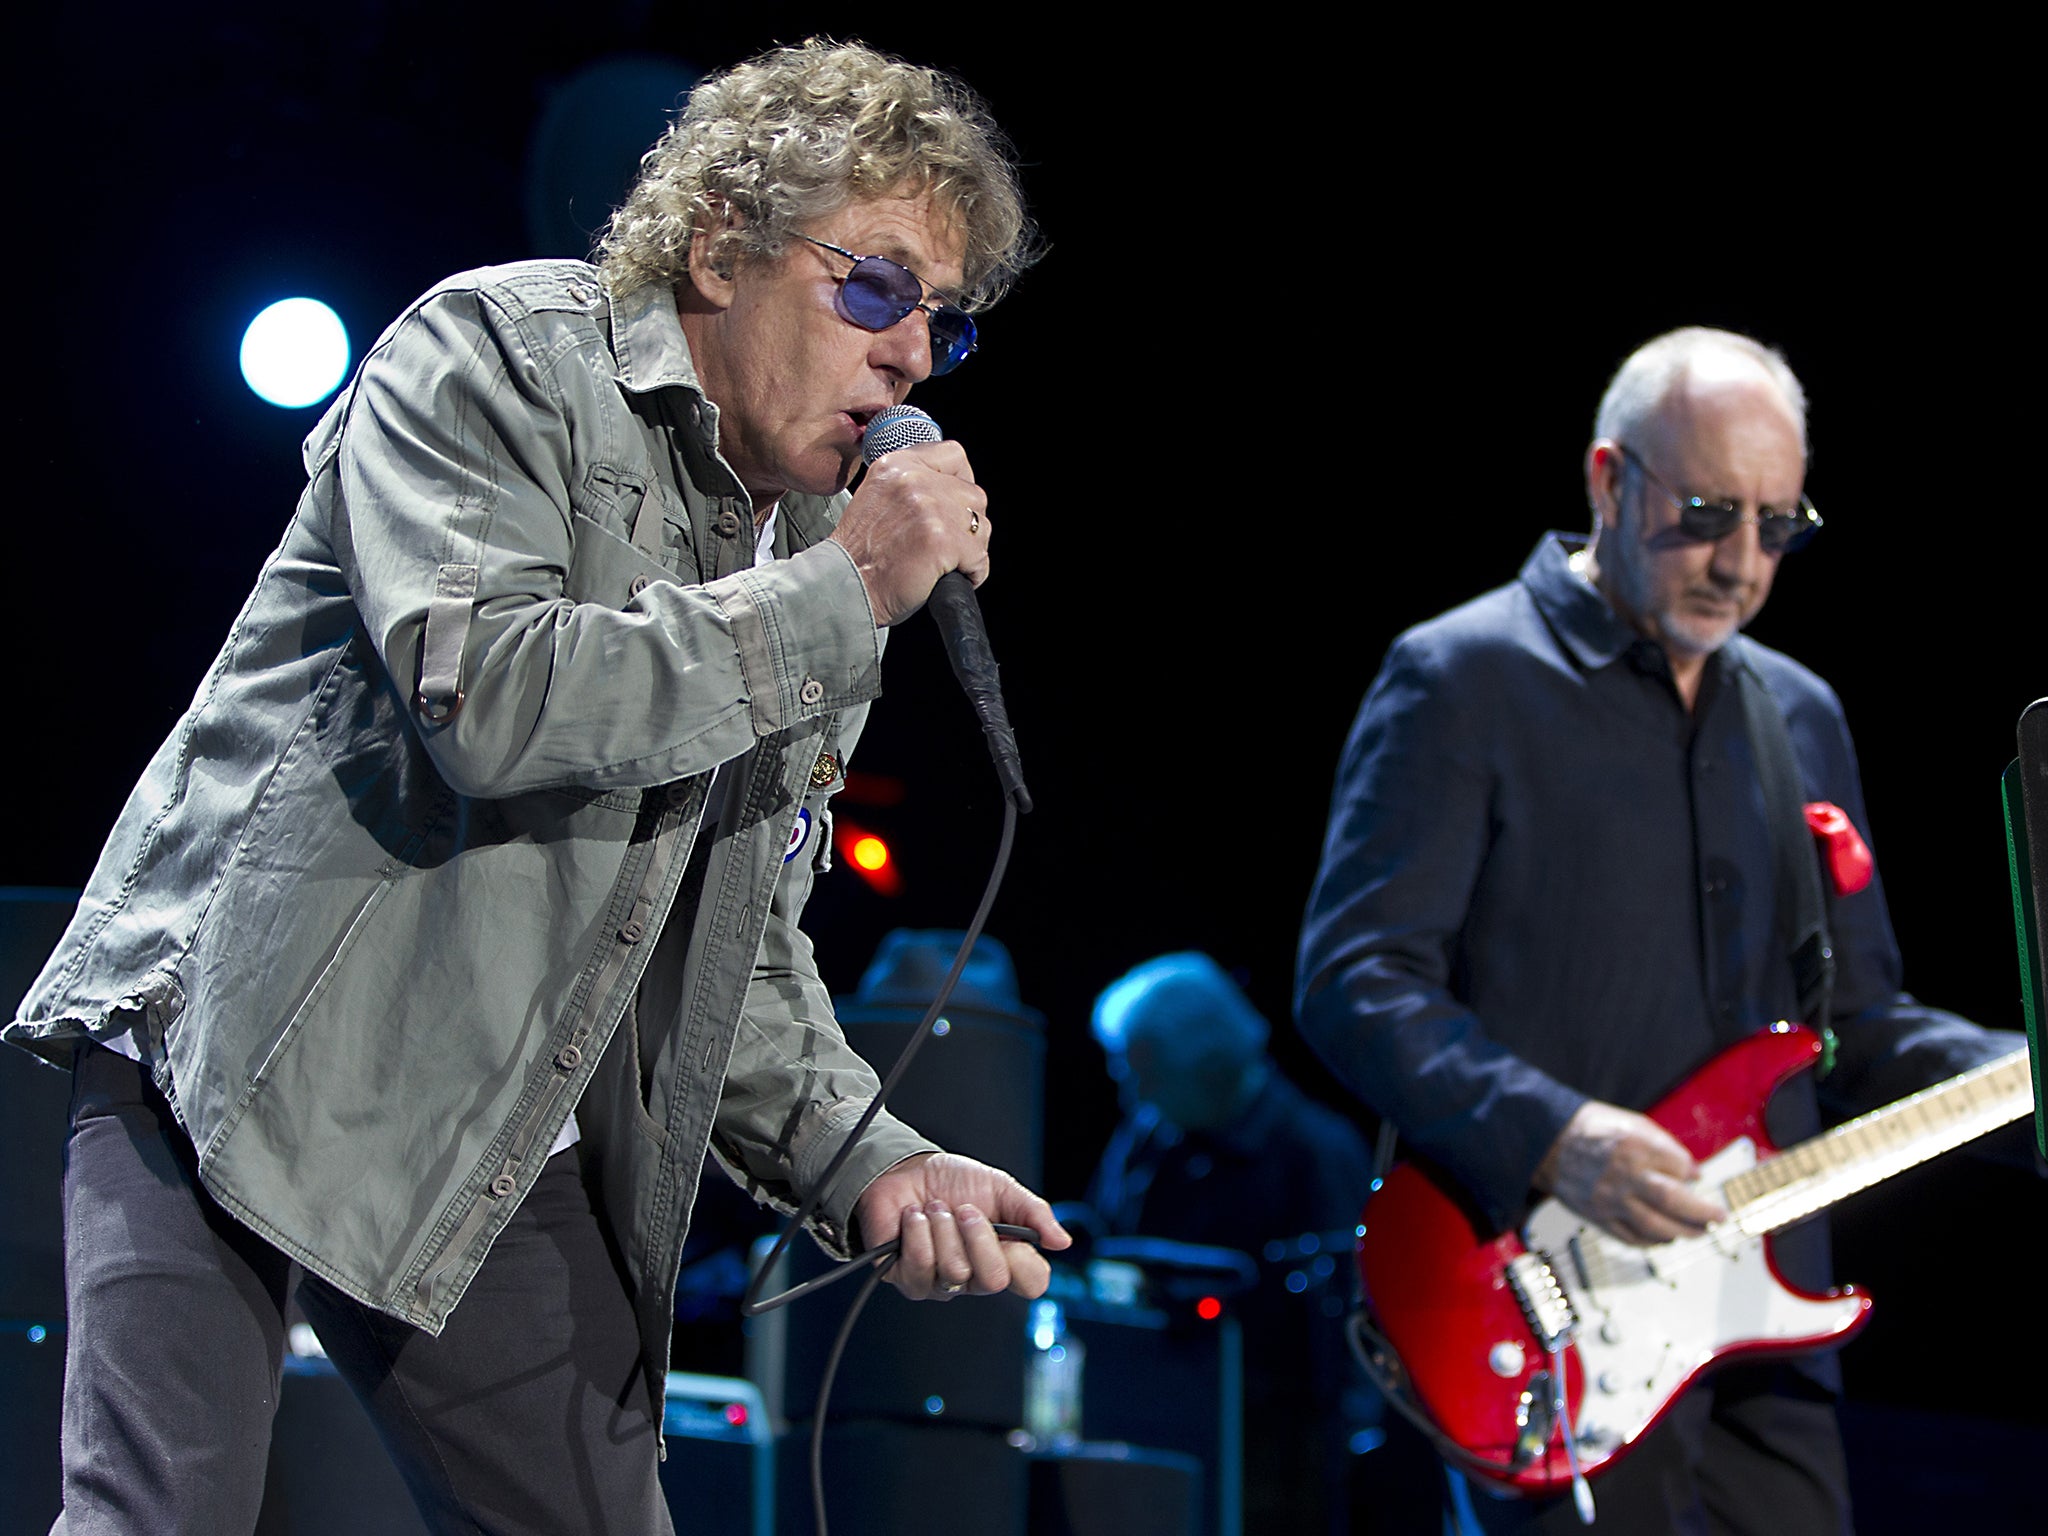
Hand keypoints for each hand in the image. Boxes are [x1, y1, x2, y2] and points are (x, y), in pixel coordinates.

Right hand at [828, 441, 989, 626]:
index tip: (956, 505)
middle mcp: (913, 480)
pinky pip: (979, 557)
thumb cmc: (861, 554)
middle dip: (966, 523)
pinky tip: (947, 577)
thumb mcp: (877, 497)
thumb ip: (911, 485)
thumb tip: (953, 488)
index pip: (954, 455)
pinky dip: (972, 573)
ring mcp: (929, 508)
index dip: (962, 483)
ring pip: (981, 526)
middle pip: (974, 494)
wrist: (844, 586)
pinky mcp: (941, 541)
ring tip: (944, 563)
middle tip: (946, 544)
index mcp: (897, 465)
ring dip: (970, 549)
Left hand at [855, 1151, 1069, 1300]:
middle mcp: (974, 1277)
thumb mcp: (1000, 1187)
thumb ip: (1033, 1213)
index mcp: (1004, 1257)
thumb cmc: (953, 1182)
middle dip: (977, 1235)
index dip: (1023, 1259)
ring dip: (942, 1226)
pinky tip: (913, 1218)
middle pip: (993, 1280)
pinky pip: (920, 1264)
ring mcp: (941, 1283)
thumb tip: (1062, 1241)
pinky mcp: (908, 1279)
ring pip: (954, 1270)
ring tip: (934, 1209)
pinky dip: (917, 1230)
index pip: (1033, 1283)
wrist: (906, 1169)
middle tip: (963, 1210)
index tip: (1009, 1230)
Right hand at [1533, 1100, 1723, 1245]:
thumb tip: (1693, 1174)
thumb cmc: (1593, 1129)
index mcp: (1634, 1146)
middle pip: (1672, 1201)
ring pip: (1655, 1227)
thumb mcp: (1634, 1123)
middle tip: (1718, 1218)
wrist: (1547, 1142)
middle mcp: (1623, 1175)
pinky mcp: (1597, 1216)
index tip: (1693, 1175)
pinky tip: (1665, 1237)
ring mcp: (1609, 1200)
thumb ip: (1666, 1148)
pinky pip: (1632, 1238)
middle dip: (1702, 1214)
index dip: (1690, 1173)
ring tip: (1698, 1232)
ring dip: (1683, 1233)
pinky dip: (1653, 1242)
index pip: (1678, 1167)